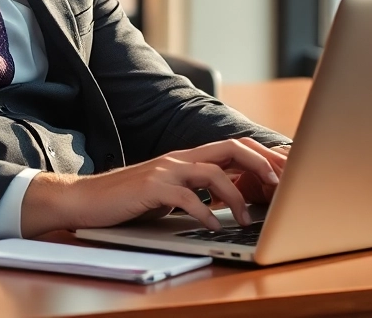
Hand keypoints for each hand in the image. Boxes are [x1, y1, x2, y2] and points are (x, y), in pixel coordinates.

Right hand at [20, 138, 284, 236]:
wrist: (85, 199)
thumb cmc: (129, 199)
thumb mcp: (169, 192)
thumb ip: (197, 190)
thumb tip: (231, 200)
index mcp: (188, 158)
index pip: (234, 146)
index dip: (263, 156)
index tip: (285, 172)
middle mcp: (181, 158)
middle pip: (232, 148)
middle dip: (262, 164)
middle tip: (280, 187)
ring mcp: (166, 170)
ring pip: (214, 172)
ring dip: (237, 196)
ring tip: (247, 218)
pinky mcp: (152, 187)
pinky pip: (187, 197)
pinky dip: (205, 212)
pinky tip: (213, 225)